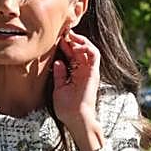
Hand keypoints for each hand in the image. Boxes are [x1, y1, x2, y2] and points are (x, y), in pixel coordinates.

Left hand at [52, 29, 103, 150]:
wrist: (76, 118)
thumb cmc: (66, 108)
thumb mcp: (59, 88)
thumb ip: (59, 75)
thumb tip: (57, 61)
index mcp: (75, 74)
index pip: (71, 55)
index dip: (65, 46)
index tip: (56, 39)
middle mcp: (84, 71)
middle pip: (80, 50)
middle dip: (72, 40)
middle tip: (63, 32)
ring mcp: (89, 71)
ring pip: (89, 49)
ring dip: (81, 41)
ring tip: (71, 35)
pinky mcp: (94, 73)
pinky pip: (94, 55)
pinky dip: (87, 47)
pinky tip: (77, 44)